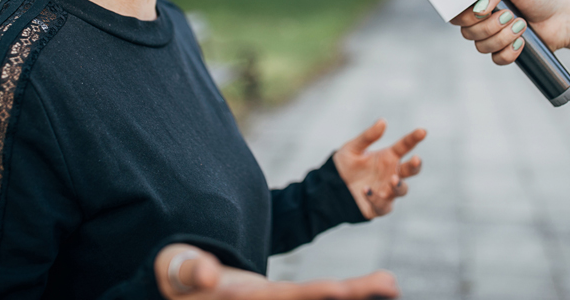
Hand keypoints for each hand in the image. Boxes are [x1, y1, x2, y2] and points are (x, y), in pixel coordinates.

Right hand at [154, 244, 399, 298]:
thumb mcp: (178, 273)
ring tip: (392, 283)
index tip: (340, 289)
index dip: (314, 294)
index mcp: (247, 297)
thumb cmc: (179, 279)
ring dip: (358, 292)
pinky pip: (314, 295)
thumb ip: (190, 272)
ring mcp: (275, 299)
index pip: (287, 296)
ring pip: (320, 296)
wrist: (183, 290)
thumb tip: (206, 274)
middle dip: (351, 293)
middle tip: (388, 284)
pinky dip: (348, 292)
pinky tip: (381, 286)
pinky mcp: (281, 296)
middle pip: (312, 298)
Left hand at [332, 119, 426, 218]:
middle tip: (416, 159)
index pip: (405, 146)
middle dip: (415, 165)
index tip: (422, 131)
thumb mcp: (353, 148)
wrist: (332, 187)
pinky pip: (383, 205)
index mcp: (388, 157)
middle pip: (411, 170)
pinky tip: (366, 190)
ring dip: (399, 185)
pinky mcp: (379, 206)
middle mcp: (392, 173)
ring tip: (393, 179)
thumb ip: (368, 136)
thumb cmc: (345, 165)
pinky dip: (376, 198)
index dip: (414, 139)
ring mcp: (387, 191)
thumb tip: (383, 121)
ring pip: (402, 190)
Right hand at [450, 0, 569, 64]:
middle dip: (490, 26)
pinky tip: (522, 42)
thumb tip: (478, 9)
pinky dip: (509, 52)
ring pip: (481, 47)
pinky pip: (496, 59)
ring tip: (522, 25)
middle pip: (467, 33)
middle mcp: (482, 21)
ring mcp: (492, 38)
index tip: (484, 11)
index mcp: (480, 2)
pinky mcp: (504, 52)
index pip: (457, 15)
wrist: (563, 16)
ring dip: (503, 37)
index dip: (466, 17)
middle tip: (511, 15)